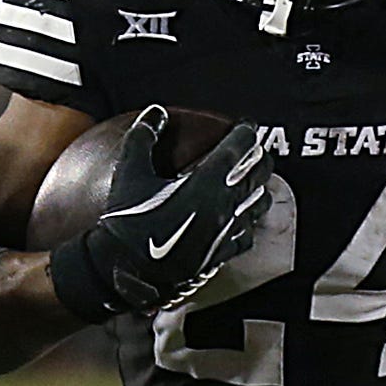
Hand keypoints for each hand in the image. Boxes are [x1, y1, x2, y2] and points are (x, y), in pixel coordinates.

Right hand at [65, 110, 273, 318]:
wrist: (126, 272)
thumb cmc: (126, 223)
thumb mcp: (129, 173)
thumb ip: (143, 137)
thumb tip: (155, 113)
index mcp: (206, 182)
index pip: (239, 148)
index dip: (246, 132)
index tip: (246, 126)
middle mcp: (223, 206)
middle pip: (258, 173)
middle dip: (260, 157)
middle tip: (255, 150)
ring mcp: (226, 232)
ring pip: (259, 203)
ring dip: (259, 187)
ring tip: (255, 181)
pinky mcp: (222, 254)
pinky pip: (247, 234)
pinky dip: (249, 221)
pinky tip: (243, 219)